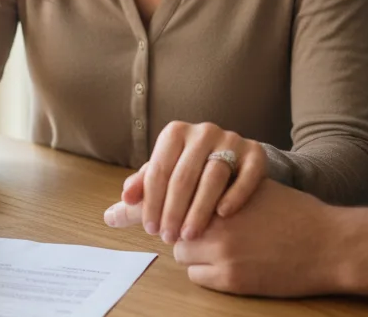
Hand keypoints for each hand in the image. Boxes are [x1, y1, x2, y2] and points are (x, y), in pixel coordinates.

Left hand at [105, 121, 266, 242]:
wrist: (238, 166)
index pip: (158, 169)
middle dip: (173, 209)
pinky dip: (234, 194)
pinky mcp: (257, 152)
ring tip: (191, 235)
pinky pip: (246, 174)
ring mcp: (232, 139)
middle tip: (168, 237)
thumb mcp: (168, 178)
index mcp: (176, 133)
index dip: (152, 202)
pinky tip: (222, 215)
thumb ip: (142, 194)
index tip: (150, 229)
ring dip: (200, 208)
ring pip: (214, 175)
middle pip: (184, 174)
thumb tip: (110, 215)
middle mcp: (204, 131)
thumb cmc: (195, 176)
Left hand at [174, 180, 342, 297]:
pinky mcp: (232, 279)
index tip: (182, 209)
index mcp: (222, 191)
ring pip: (182, 253)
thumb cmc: (295, 212)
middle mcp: (217, 220)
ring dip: (193, 252)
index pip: (179, 195)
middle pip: (176, 225)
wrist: (329, 244)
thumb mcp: (255, 185)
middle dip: (185, 229)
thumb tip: (193, 182)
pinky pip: (197, 276)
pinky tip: (226, 265)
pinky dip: (205, 272)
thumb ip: (223, 183)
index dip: (181, 203)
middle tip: (198, 232)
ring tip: (214, 249)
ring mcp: (222, 251)